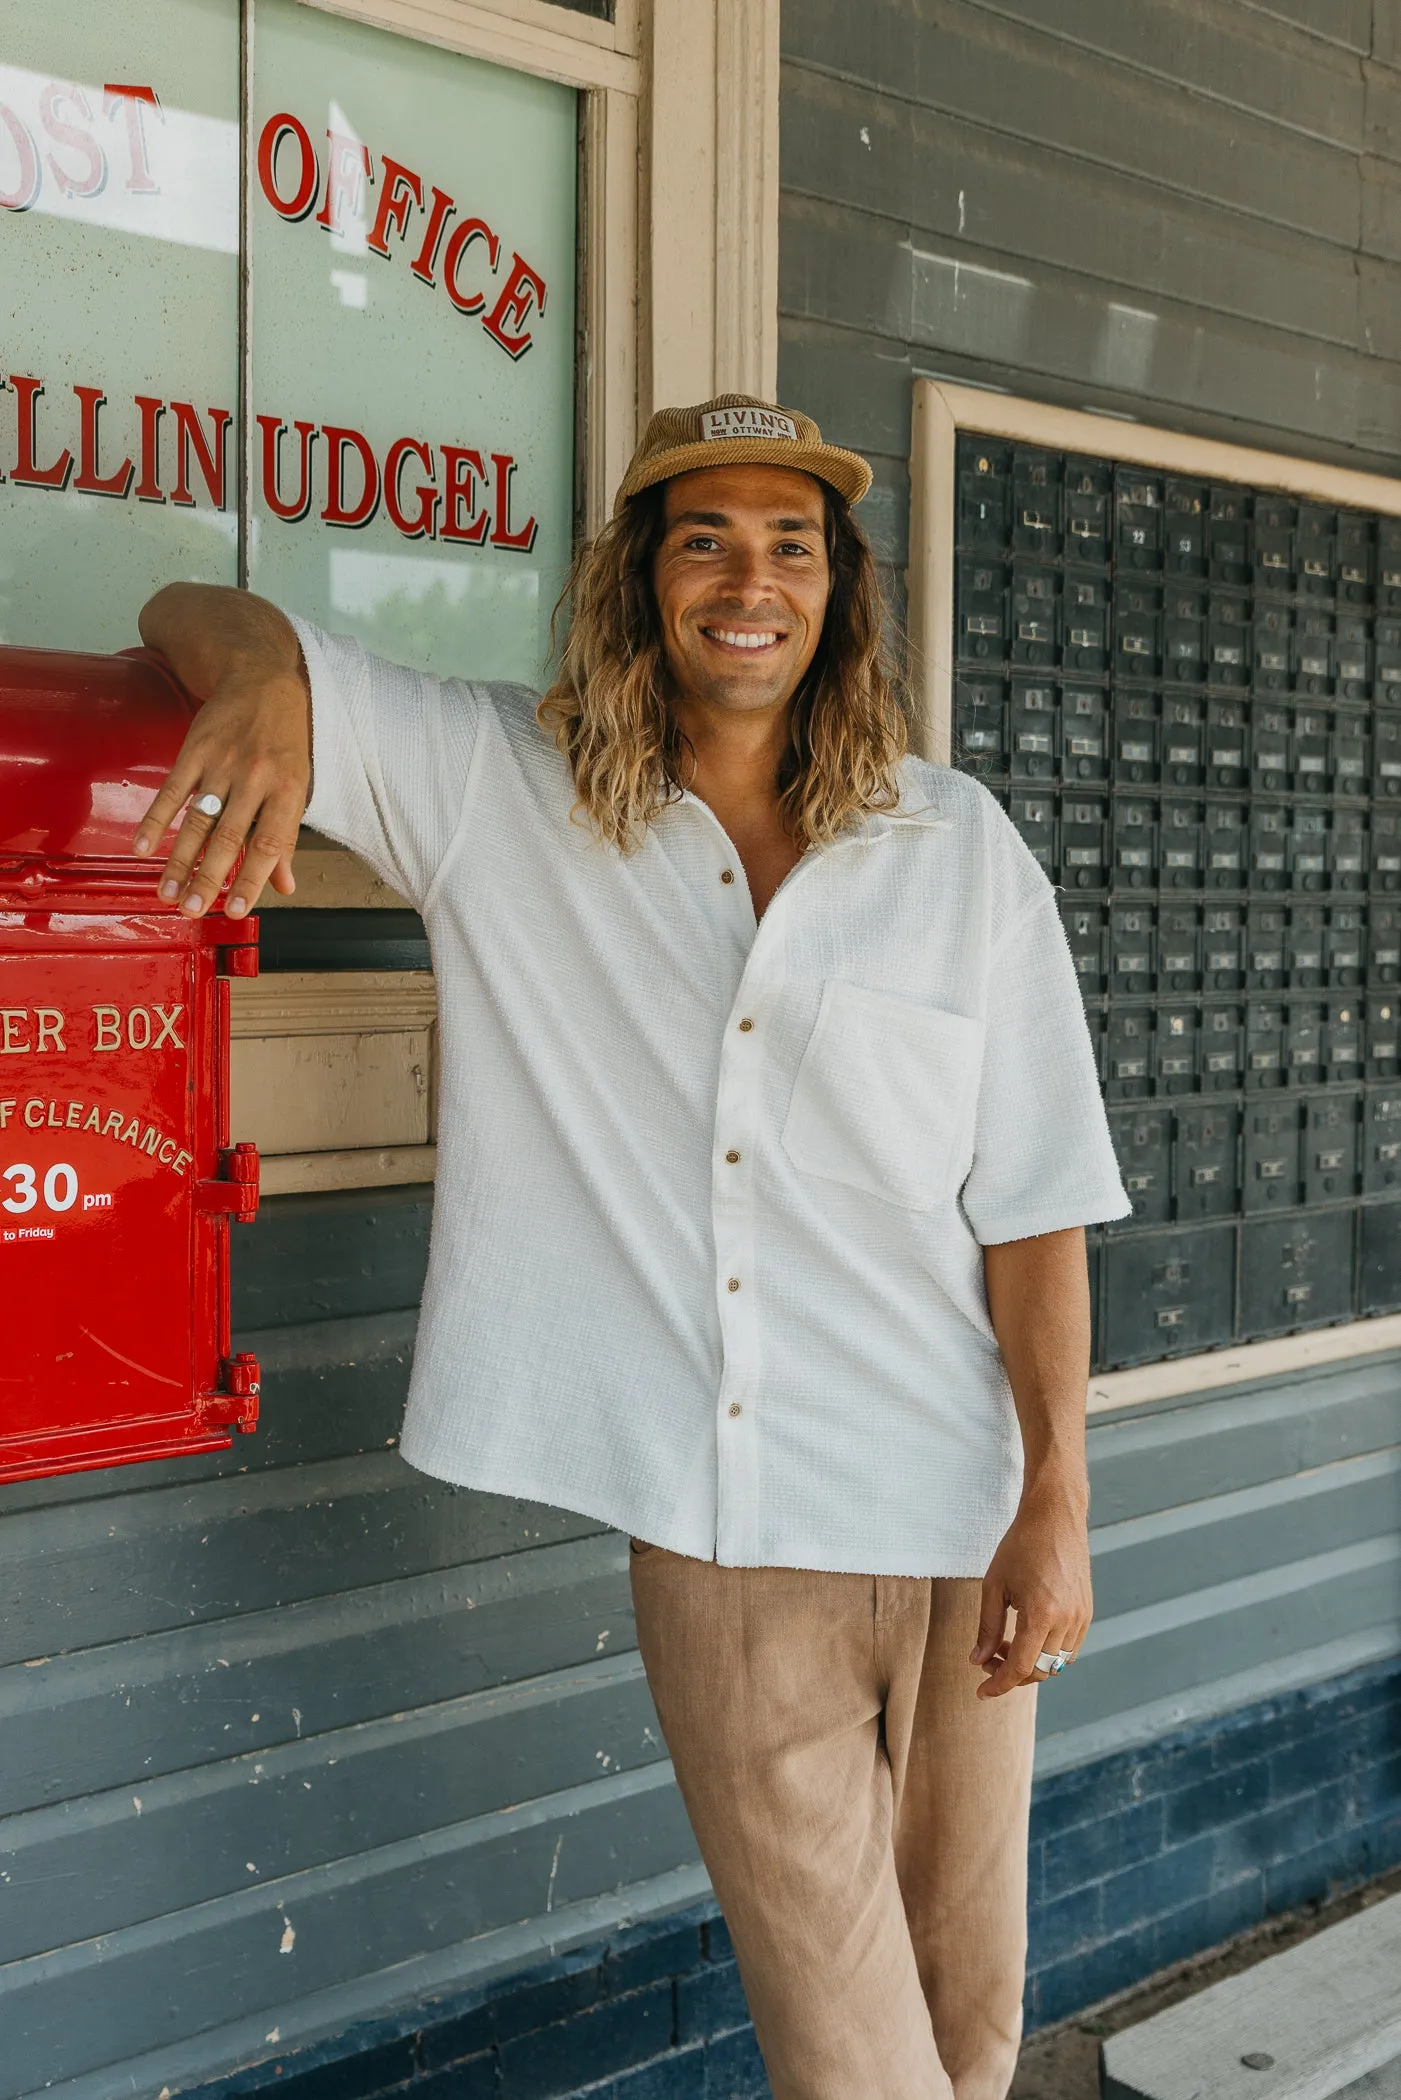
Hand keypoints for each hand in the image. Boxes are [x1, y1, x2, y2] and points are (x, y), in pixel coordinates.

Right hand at [133, 585, 310, 919]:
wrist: (260, 675)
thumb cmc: (285, 737)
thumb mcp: (299, 783)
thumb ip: (287, 837)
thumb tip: (284, 885)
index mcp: (288, 790)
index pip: (270, 843)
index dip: (253, 879)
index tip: (236, 910)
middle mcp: (255, 779)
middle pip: (229, 837)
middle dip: (209, 878)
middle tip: (192, 910)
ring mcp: (223, 763)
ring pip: (199, 820)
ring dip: (180, 860)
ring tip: (167, 893)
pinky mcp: (194, 750)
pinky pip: (172, 791)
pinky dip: (156, 820)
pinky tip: (141, 847)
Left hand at [970, 1474, 1091, 1698]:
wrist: (1055, 1517)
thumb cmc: (1020, 1546)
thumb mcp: (994, 1585)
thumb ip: (987, 1627)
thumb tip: (978, 1660)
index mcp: (1042, 1614)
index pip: (1021, 1667)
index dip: (999, 1684)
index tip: (981, 1692)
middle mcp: (1067, 1621)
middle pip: (1039, 1671)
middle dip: (1011, 1674)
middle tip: (987, 1661)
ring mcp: (1081, 1618)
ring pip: (1055, 1663)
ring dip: (1030, 1664)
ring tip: (1005, 1644)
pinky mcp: (1087, 1612)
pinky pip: (1069, 1648)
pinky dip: (1047, 1652)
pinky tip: (1027, 1634)